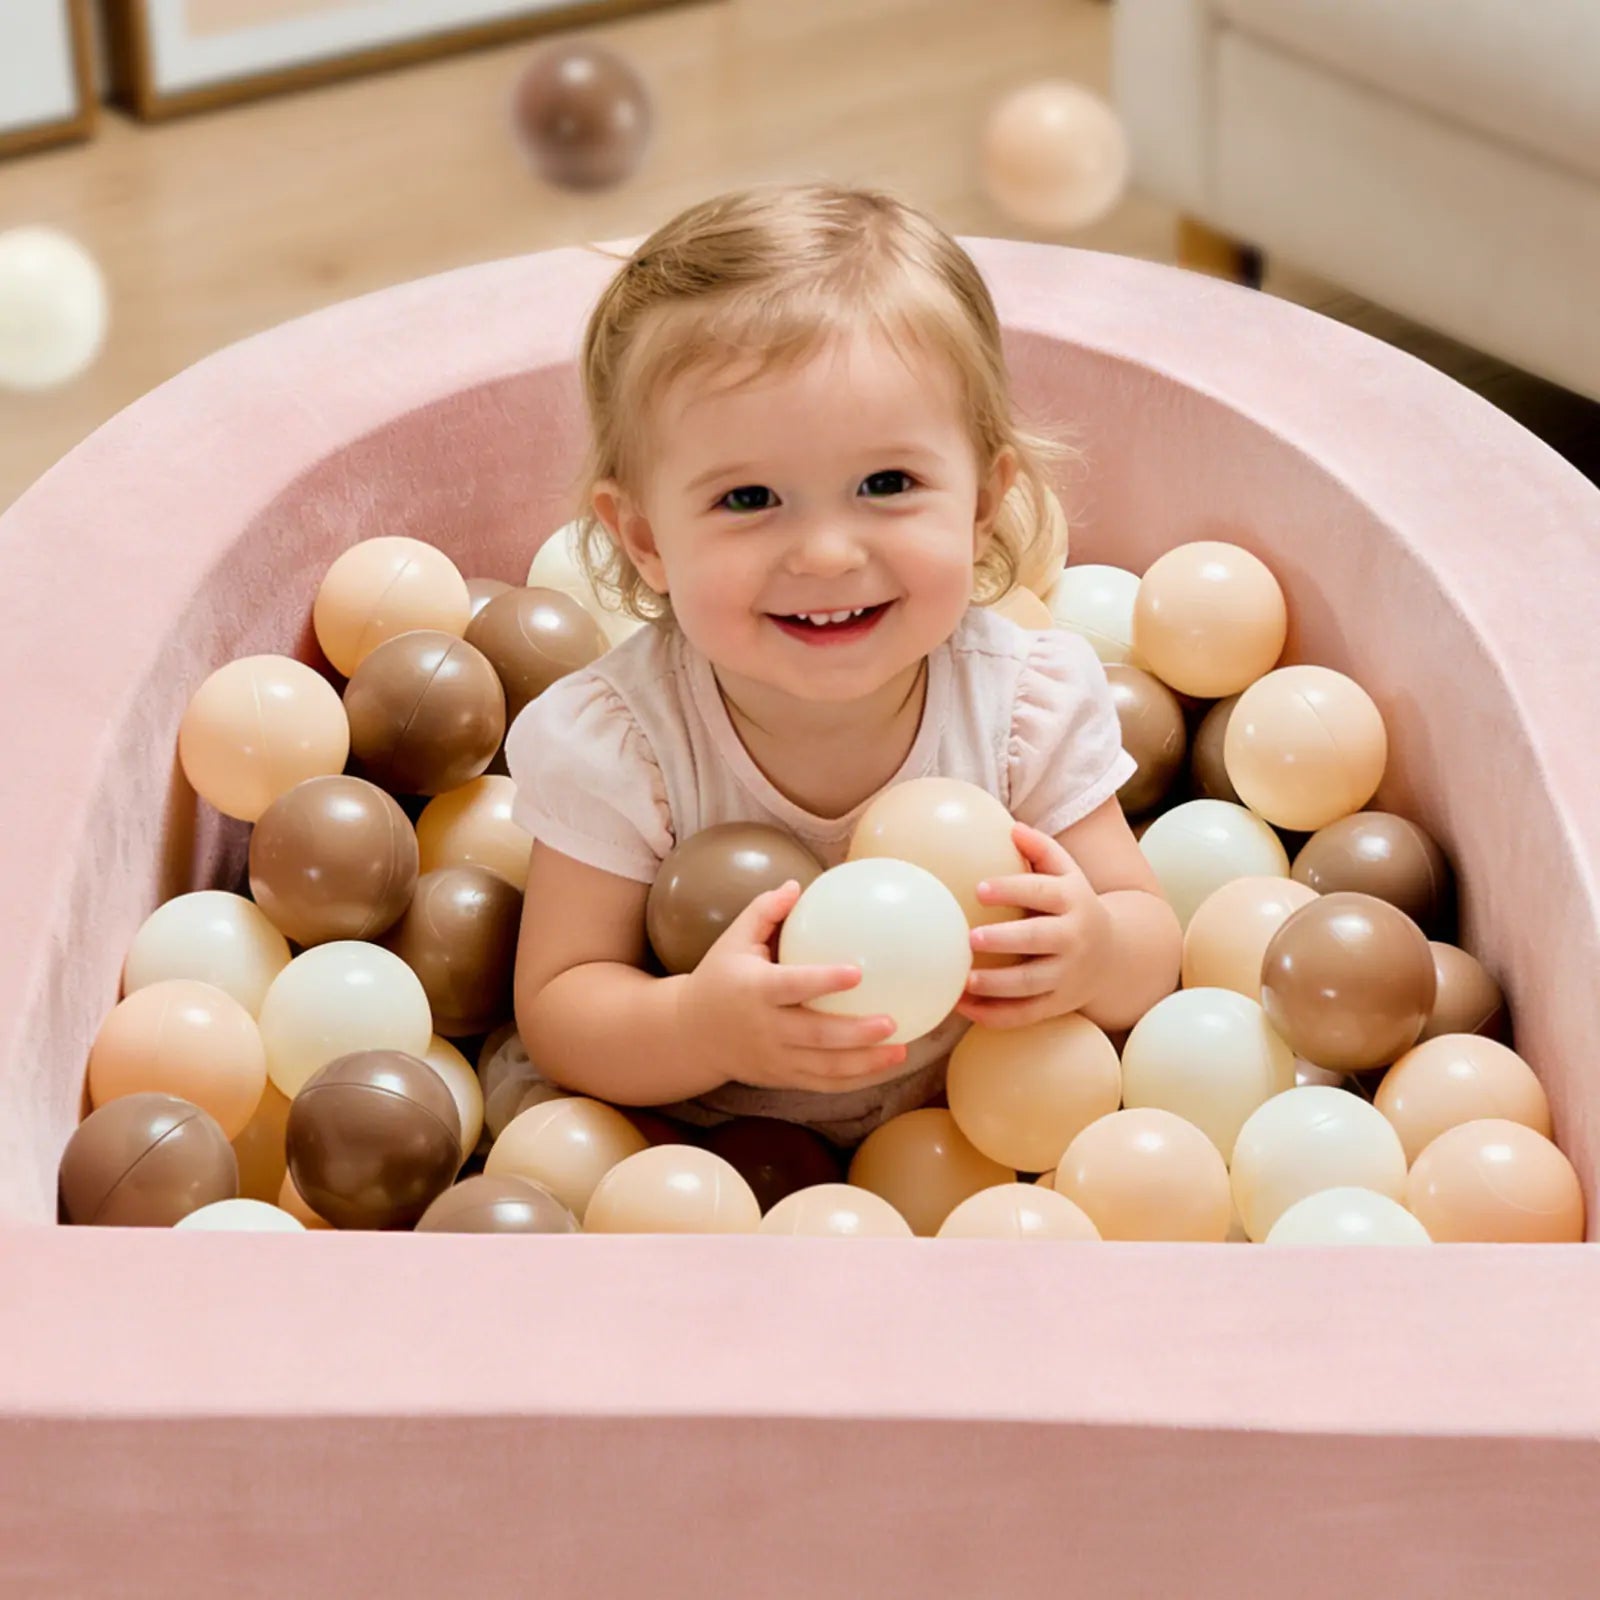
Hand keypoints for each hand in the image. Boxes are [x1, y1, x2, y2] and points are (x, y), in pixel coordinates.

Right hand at [680, 880, 908, 1094]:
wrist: (691, 1034)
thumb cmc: (719, 978)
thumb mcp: (733, 941)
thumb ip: (764, 911)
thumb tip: (797, 885)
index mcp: (754, 990)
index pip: (792, 986)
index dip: (824, 981)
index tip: (857, 972)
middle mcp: (765, 1028)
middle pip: (815, 1035)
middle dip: (855, 1033)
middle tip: (891, 1022)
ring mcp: (774, 1057)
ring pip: (824, 1067)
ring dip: (865, 1063)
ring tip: (900, 1050)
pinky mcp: (782, 1077)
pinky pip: (822, 1083)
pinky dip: (854, 1079)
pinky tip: (884, 1066)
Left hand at [956, 823, 1112, 1029]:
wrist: (1117, 956)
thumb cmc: (1076, 906)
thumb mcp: (1069, 873)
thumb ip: (1042, 849)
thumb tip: (1011, 827)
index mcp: (1073, 901)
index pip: (1042, 892)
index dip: (1012, 889)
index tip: (980, 888)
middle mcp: (1074, 938)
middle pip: (1039, 939)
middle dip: (1006, 940)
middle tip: (972, 938)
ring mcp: (1068, 975)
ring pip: (1031, 984)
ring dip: (997, 985)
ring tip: (964, 979)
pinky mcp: (1059, 1004)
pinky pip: (1026, 1014)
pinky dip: (994, 1015)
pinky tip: (964, 1006)